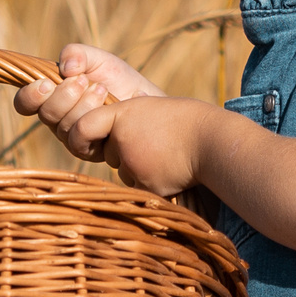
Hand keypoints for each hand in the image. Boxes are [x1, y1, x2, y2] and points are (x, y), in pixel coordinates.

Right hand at [13, 44, 164, 162]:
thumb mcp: (98, 59)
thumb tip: (65, 67)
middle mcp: (58, 120)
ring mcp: (72, 137)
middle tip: (84, 80)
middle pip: (45, 114)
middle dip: (64, 95)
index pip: (25, 103)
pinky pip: (80, 139)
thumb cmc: (119, 80)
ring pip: (63, 126)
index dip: (29, 95)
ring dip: (83, 104)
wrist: (147, 100)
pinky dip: (94, 117)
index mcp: (52, 97)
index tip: (46, 83)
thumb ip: (78, 54)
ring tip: (102, 90)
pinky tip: (110, 104)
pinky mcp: (89, 150)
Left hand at [77, 96, 210, 196]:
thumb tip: (112, 128)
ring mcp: (132, 163)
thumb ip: (130, 119)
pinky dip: (153, 183)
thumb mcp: (153, 108)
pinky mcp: (145, 184)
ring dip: (139, 169)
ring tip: (166, 156)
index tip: (88, 142)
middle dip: (124, 154)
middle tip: (153, 144)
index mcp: (122, 114)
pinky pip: (139, 187)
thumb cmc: (188, 121)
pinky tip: (171, 171)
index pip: (83, 127)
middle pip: (110, 154)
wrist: (212, 141)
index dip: (82, 137)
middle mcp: (122, 139)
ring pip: (124, 172)